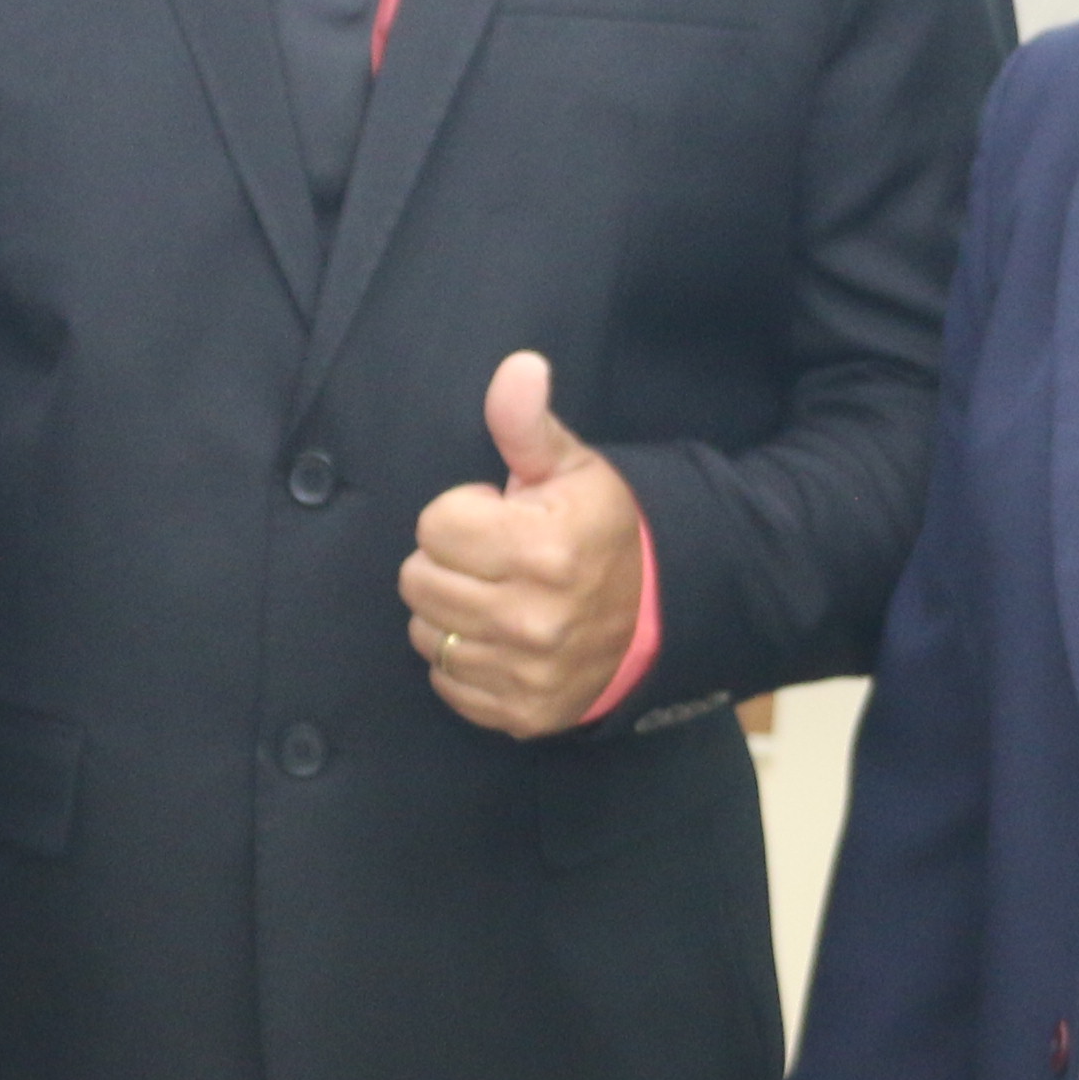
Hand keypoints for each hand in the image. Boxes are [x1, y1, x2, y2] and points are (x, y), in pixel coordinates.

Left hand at [400, 351, 643, 737]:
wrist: (661, 615)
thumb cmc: (602, 530)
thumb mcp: (572, 467)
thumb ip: (527, 423)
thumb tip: (518, 367)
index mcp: (543, 549)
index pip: (433, 526)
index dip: (461, 514)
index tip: (499, 517)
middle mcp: (532, 618)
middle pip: (417, 581)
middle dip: (449, 561)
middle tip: (493, 559)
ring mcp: (527, 673)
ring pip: (425, 634)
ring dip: (450, 612)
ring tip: (496, 597)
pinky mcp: (521, 713)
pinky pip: (446, 682)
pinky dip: (463, 661)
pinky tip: (499, 640)